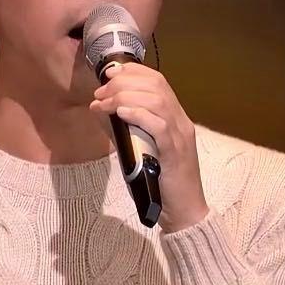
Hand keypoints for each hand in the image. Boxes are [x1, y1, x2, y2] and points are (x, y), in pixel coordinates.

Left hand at [88, 62, 208, 231]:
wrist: (185, 212)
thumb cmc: (161, 183)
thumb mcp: (139, 149)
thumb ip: (123, 129)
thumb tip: (99, 110)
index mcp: (175, 118)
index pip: (158, 81)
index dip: (133, 72)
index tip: (110, 75)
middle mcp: (181, 122)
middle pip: (157, 85)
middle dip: (124, 82)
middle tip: (102, 93)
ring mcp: (180, 137)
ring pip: (158, 101)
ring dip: (126, 96)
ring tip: (105, 102)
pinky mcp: (175, 154)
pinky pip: (160, 126)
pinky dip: (139, 114)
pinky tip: (121, 113)